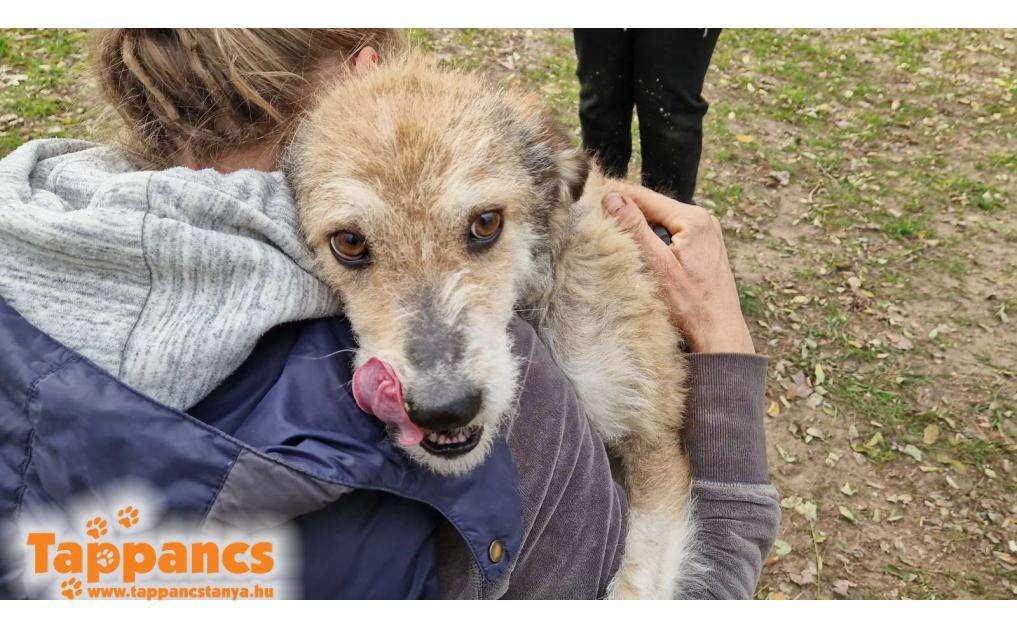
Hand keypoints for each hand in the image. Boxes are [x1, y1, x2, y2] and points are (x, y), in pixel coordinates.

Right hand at [601, 182, 754, 353]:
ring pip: (661, 220)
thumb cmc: (691, 306)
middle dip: (625, 211)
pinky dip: (652, 238)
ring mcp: (705, 232)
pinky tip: (637, 250)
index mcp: (693, 219)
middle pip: (653, 207)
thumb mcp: (658, 265)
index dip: (615, 192)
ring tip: (610, 232)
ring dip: (638, 226)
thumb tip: (611, 197)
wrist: (720, 333)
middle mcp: (703, 219)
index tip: (589, 189)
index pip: (644, 196)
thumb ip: (635, 229)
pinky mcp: (703, 246)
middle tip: (593, 214)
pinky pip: (671, 233)